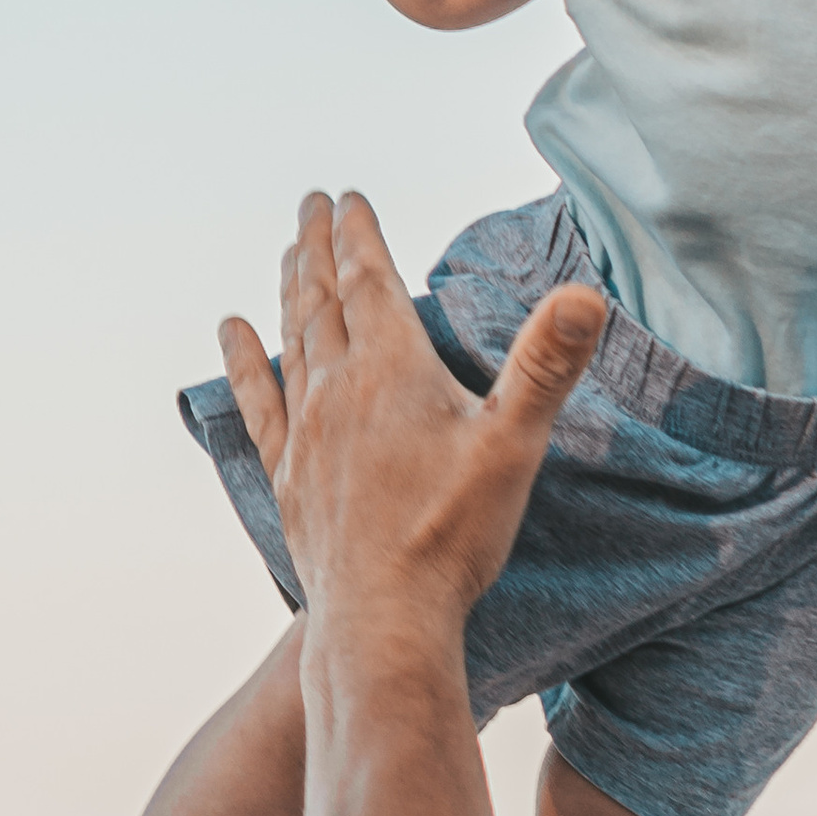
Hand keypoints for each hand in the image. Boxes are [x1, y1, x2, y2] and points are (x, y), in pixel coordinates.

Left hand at [219, 191, 605, 629]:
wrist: (382, 617)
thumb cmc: (452, 534)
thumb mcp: (514, 444)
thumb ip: (546, 365)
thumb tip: (585, 296)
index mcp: (391, 369)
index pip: (370, 280)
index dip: (360, 234)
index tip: (350, 198)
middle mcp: (338, 389)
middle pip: (321, 298)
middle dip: (319, 246)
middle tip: (313, 204)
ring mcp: (306, 432)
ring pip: (292, 340)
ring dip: (289, 290)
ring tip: (287, 255)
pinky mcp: (290, 475)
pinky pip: (260, 401)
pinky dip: (245, 360)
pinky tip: (231, 334)